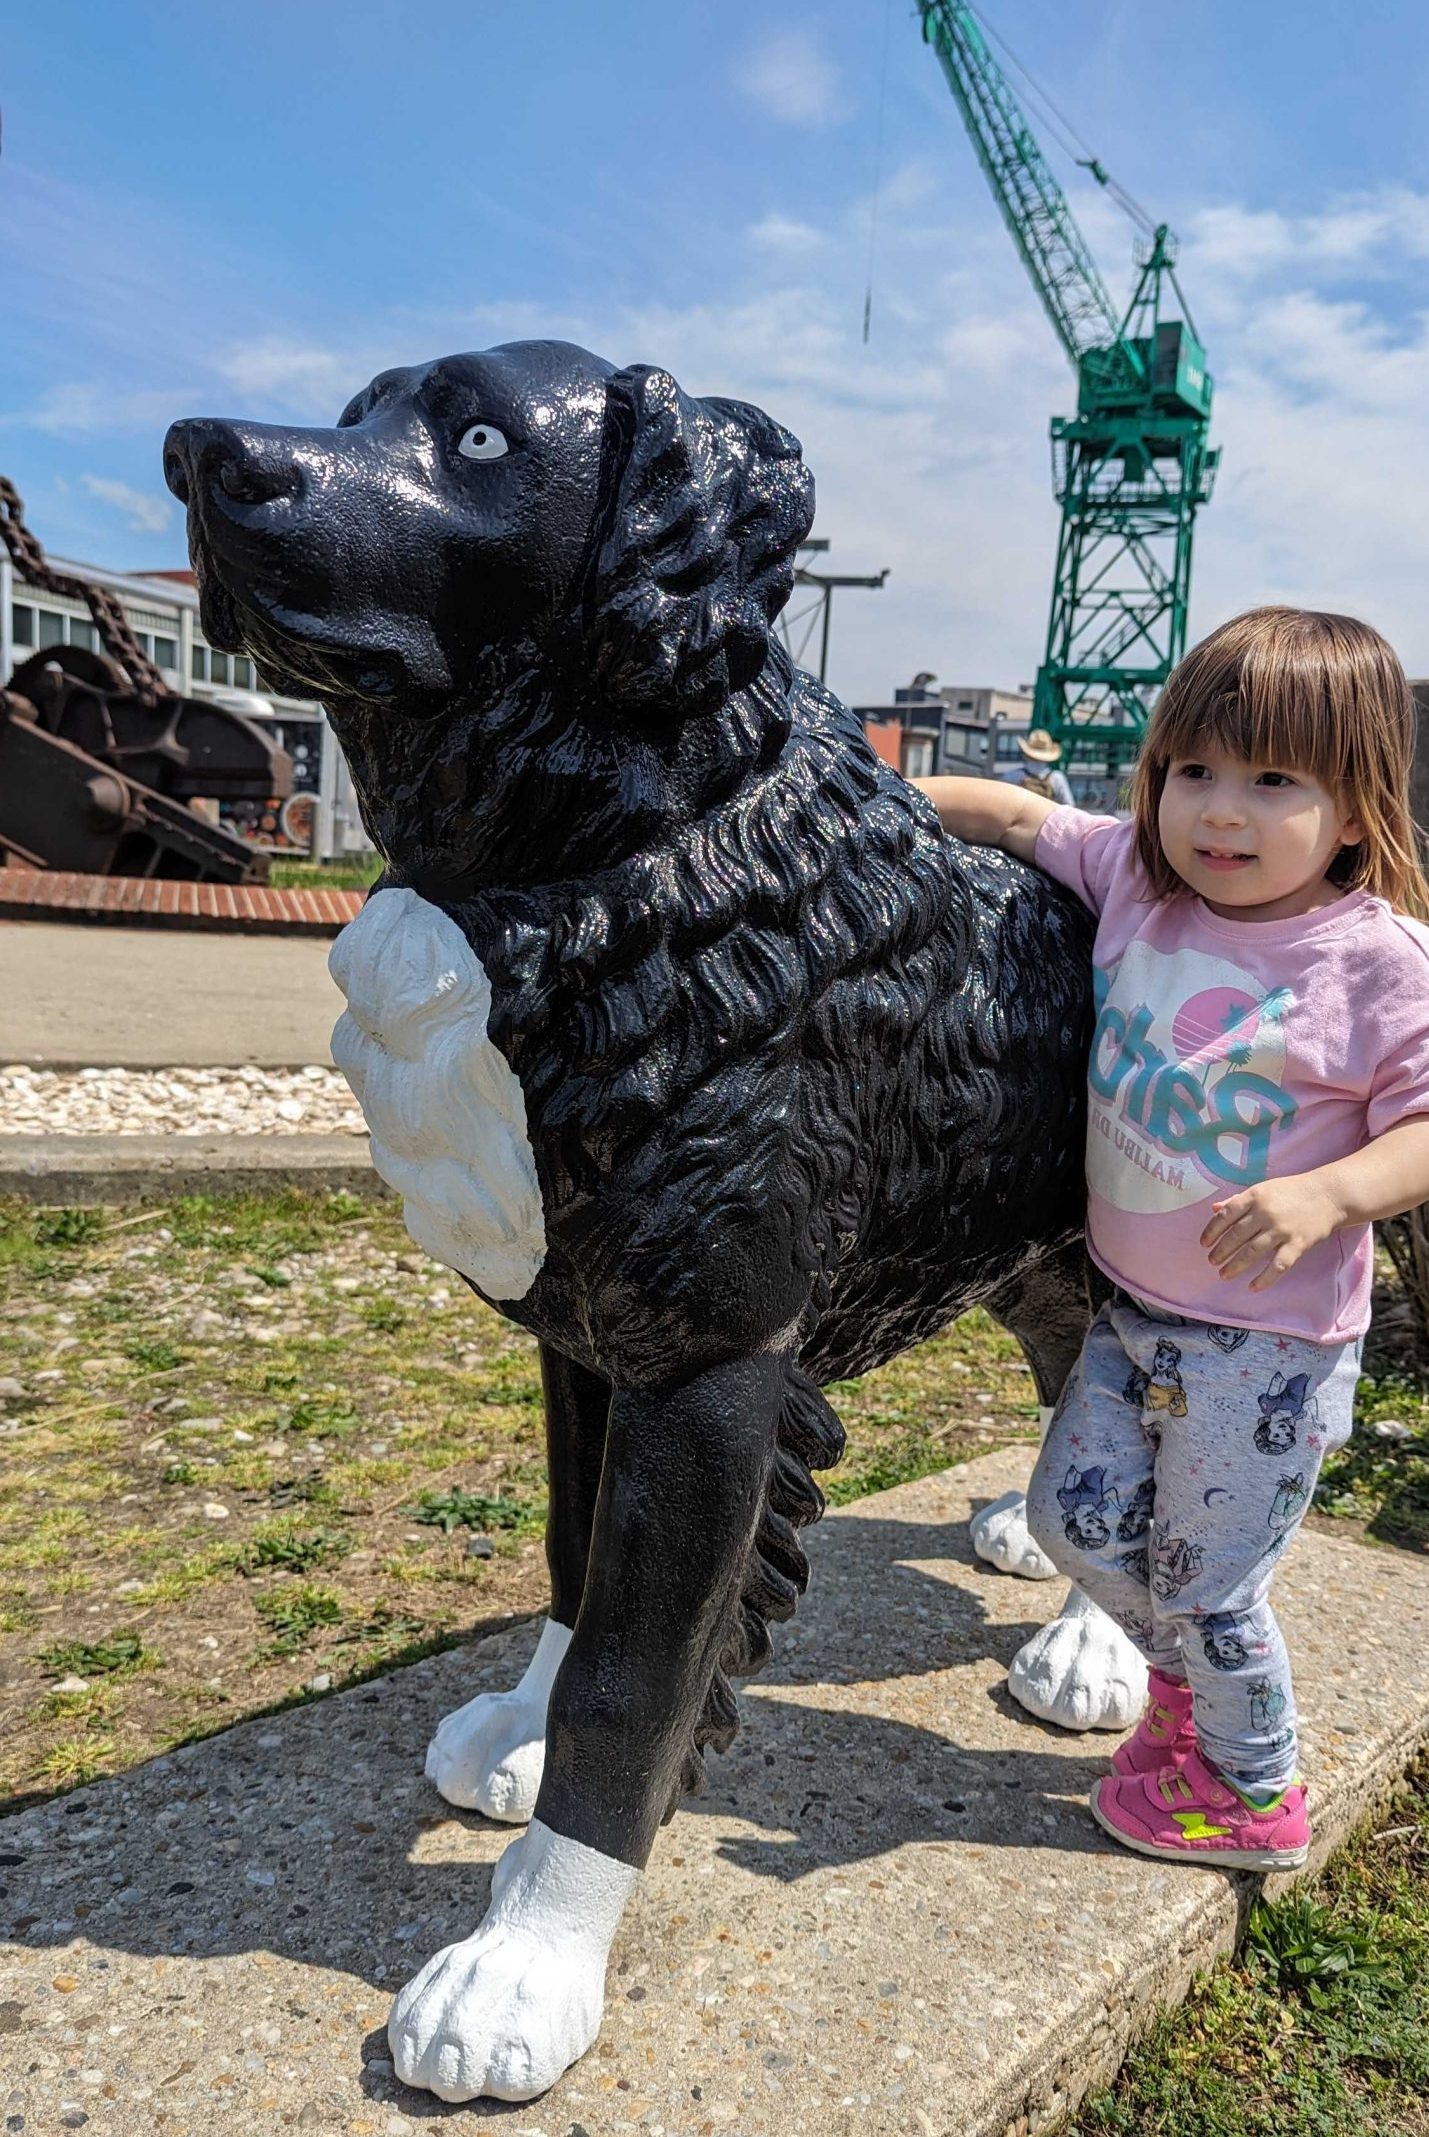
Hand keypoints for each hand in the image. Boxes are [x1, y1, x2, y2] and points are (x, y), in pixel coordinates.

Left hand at [1200, 1174, 1345, 1289]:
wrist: (1329, 1195)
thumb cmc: (1292, 1191)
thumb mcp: (1263, 1188)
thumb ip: (1238, 1200)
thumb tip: (1213, 1209)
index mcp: (1255, 1196)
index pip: (1226, 1215)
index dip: (1212, 1231)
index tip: (1204, 1243)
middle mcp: (1265, 1213)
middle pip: (1236, 1236)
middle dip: (1220, 1251)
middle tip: (1212, 1261)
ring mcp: (1281, 1229)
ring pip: (1252, 1252)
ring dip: (1235, 1266)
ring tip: (1224, 1274)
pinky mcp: (1297, 1244)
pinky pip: (1278, 1266)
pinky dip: (1264, 1279)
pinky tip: (1253, 1287)